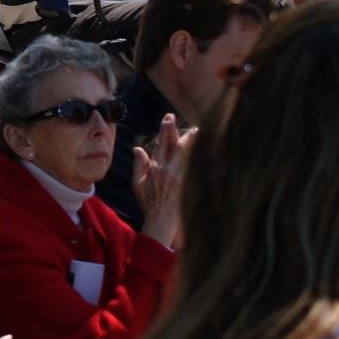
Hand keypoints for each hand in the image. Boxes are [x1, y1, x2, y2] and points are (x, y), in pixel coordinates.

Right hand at [134, 113, 190, 247]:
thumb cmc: (148, 203)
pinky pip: (192, 164)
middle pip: (174, 144)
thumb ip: (138, 165)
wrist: (161, 219)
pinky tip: (200, 147)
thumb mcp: (137, 183)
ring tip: (196, 130)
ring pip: (186, 153)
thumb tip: (137, 149)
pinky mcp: (187, 182)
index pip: (161, 143)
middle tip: (180, 118)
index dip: (165, 129)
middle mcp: (167, 169)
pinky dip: (196, 154)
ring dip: (191, 140)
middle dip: (176, 129)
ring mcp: (179, 176)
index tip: (168, 118)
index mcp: (154, 168)